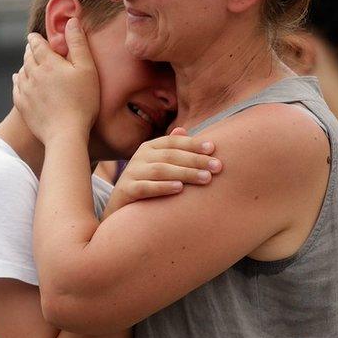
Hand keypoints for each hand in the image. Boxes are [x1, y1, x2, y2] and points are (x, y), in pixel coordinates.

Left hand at [12, 18, 98, 143]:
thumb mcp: (87, 69)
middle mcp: (32, 73)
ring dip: (25, 64)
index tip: (36, 36)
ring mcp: (25, 90)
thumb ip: (78, 43)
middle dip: (31, 50)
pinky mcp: (22, 105)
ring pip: (21, 71)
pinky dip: (18, 80)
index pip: (37, 43)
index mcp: (48, 62)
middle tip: (33, 47)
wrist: (65, 133)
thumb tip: (71, 21)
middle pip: (27, 56)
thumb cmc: (82, 101)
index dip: (37, 38)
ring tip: (30, 63)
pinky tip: (20, 80)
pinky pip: (16, 87)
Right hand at [105, 127, 223, 214]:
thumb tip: (183, 129)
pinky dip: (163, 187)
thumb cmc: (148, 184)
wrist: (120, 208)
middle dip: (196, 160)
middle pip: (171, 155)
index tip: (213, 148)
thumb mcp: (159, 164)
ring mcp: (131, 173)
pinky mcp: (126, 190)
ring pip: (161, 170)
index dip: (193, 144)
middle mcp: (140, 157)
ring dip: (185, 173)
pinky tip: (179, 188)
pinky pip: (146, 187)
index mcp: (150, 147)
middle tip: (217, 166)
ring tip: (206, 178)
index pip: (174, 142)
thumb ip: (172, 149)